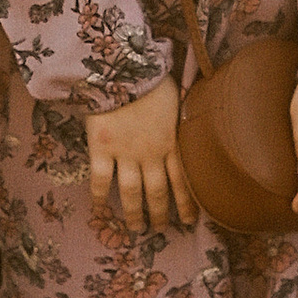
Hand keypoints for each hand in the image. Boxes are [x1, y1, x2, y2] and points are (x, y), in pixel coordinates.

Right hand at [87, 76, 196, 231]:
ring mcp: (124, 153)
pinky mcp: (101, 148)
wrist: (123, 68)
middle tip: (160, 229)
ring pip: (131, 192)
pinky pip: (100, 179)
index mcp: (171, 141)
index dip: (186, 203)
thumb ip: (182, 119)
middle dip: (159, 213)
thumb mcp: (178, 99)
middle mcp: (149, 153)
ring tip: (137, 228)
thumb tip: (197, 121)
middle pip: (156, 192)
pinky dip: (100, 196)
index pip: (182, 180)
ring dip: (134, 212)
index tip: (189, 220)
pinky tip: (100, 209)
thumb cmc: (153, 78)